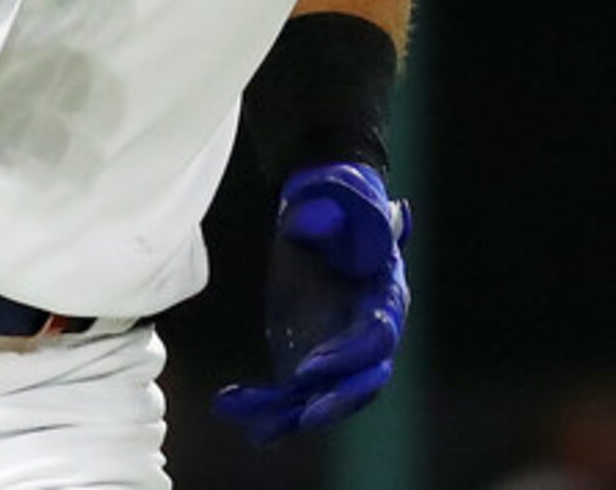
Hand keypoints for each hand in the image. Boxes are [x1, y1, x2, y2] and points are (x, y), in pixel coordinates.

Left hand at [214, 162, 411, 443]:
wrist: (321, 205)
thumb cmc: (337, 198)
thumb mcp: (341, 196)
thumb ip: (340, 213)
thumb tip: (320, 224)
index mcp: (385, 296)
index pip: (376, 339)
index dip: (347, 357)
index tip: (311, 367)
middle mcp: (367, 332)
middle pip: (361, 382)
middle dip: (333, 403)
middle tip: (304, 416)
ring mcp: (338, 350)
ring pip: (321, 395)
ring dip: (287, 413)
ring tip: (249, 420)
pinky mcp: (308, 357)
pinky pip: (290, 392)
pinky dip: (262, 404)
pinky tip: (229, 406)